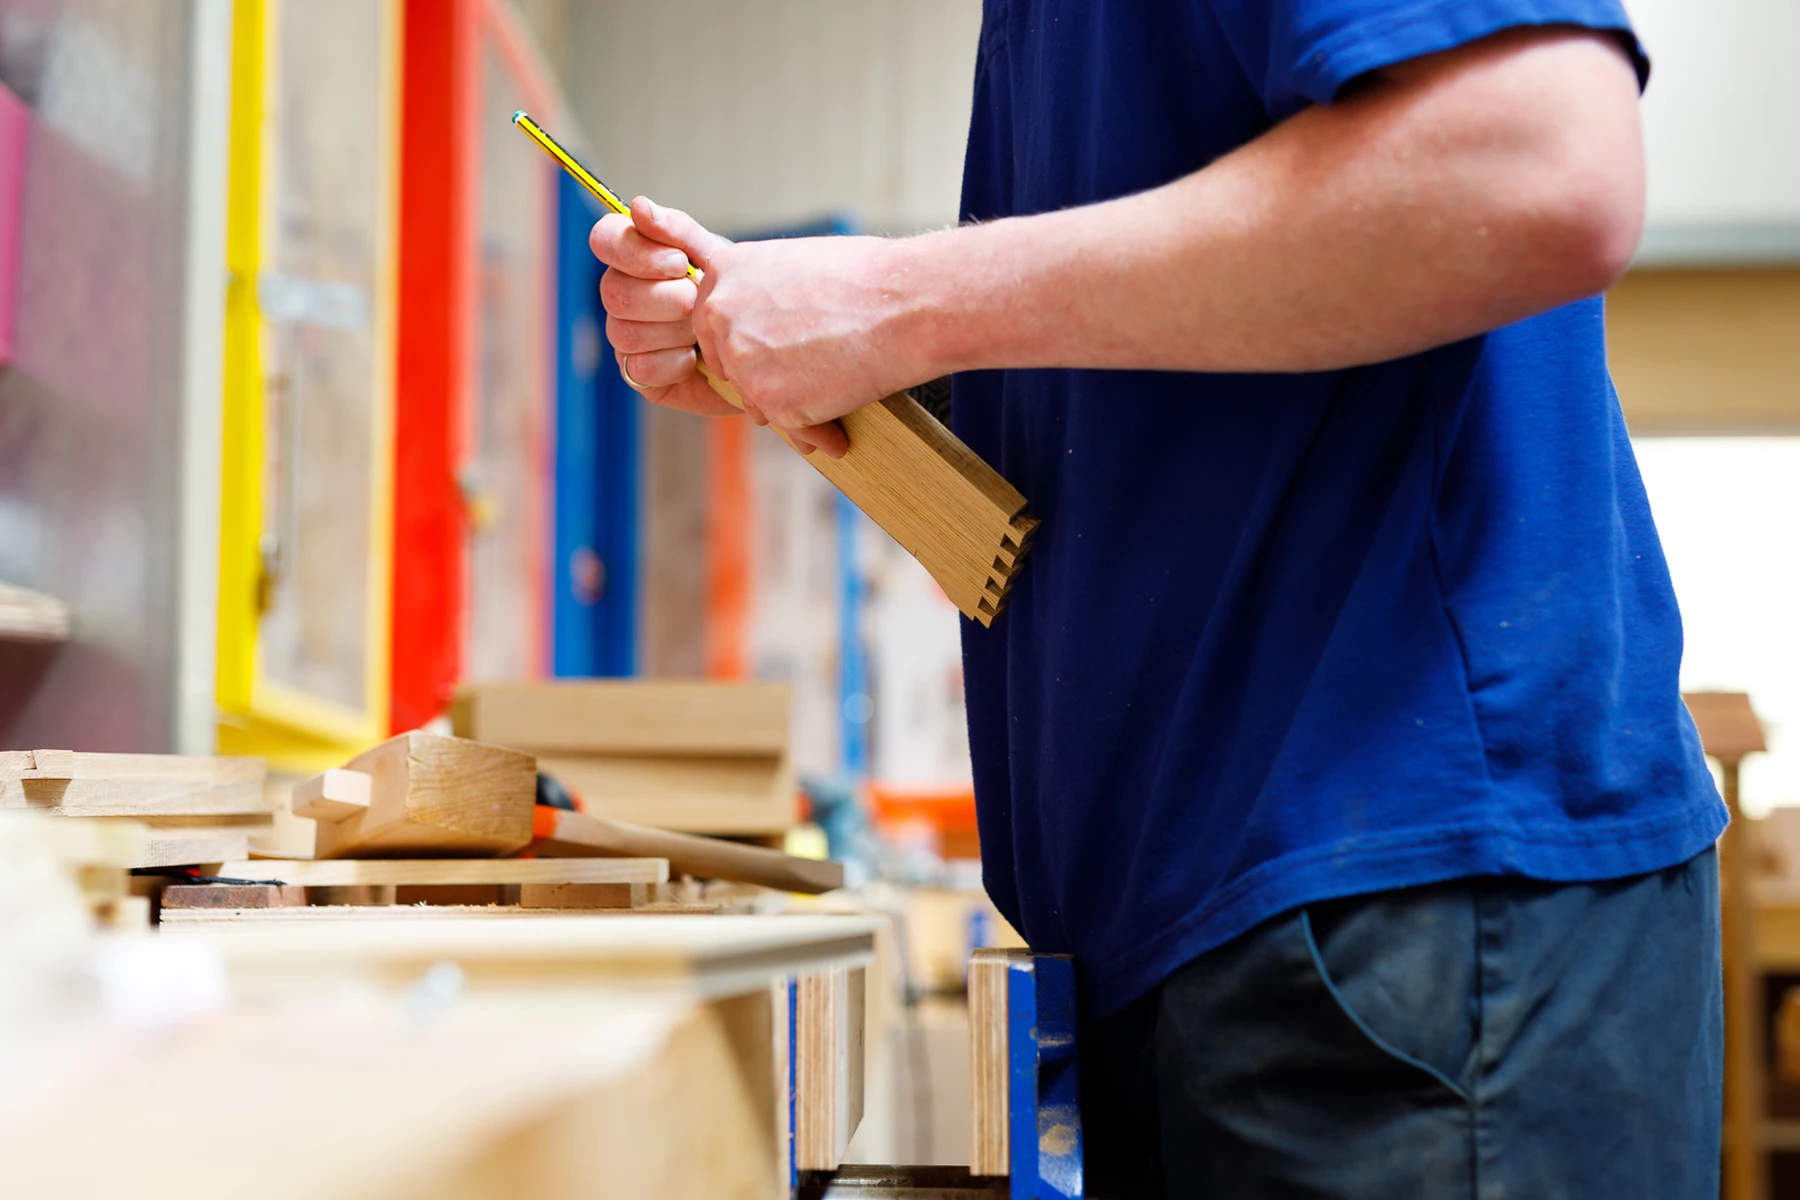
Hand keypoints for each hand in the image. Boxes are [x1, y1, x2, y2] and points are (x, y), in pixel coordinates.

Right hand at [590, 198, 732, 418]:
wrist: (760, 345)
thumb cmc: (733, 293)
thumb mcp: (716, 257)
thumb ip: (679, 232)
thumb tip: (639, 206)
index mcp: (634, 257)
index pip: (604, 240)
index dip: (634, 252)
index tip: (678, 262)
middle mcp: (621, 295)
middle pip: (613, 292)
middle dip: (665, 298)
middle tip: (699, 301)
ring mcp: (626, 335)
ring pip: (625, 332)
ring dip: (673, 331)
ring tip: (702, 331)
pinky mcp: (638, 374)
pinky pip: (640, 368)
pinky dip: (674, 364)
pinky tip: (695, 359)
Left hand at [591, 199, 859, 456]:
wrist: (906, 304)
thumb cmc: (864, 279)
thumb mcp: (793, 267)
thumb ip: (759, 297)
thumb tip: (754, 336)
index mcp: (723, 274)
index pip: (711, 328)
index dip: (744, 346)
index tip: (774, 353)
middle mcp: (721, 316)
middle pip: (729, 368)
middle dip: (762, 380)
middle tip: (804, 380)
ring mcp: (744, 361)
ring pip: (758, 401)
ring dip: (790, 407)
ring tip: (831, 401)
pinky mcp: (773, 400)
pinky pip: (790, 426)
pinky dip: (815, 430)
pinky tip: (839, 431)